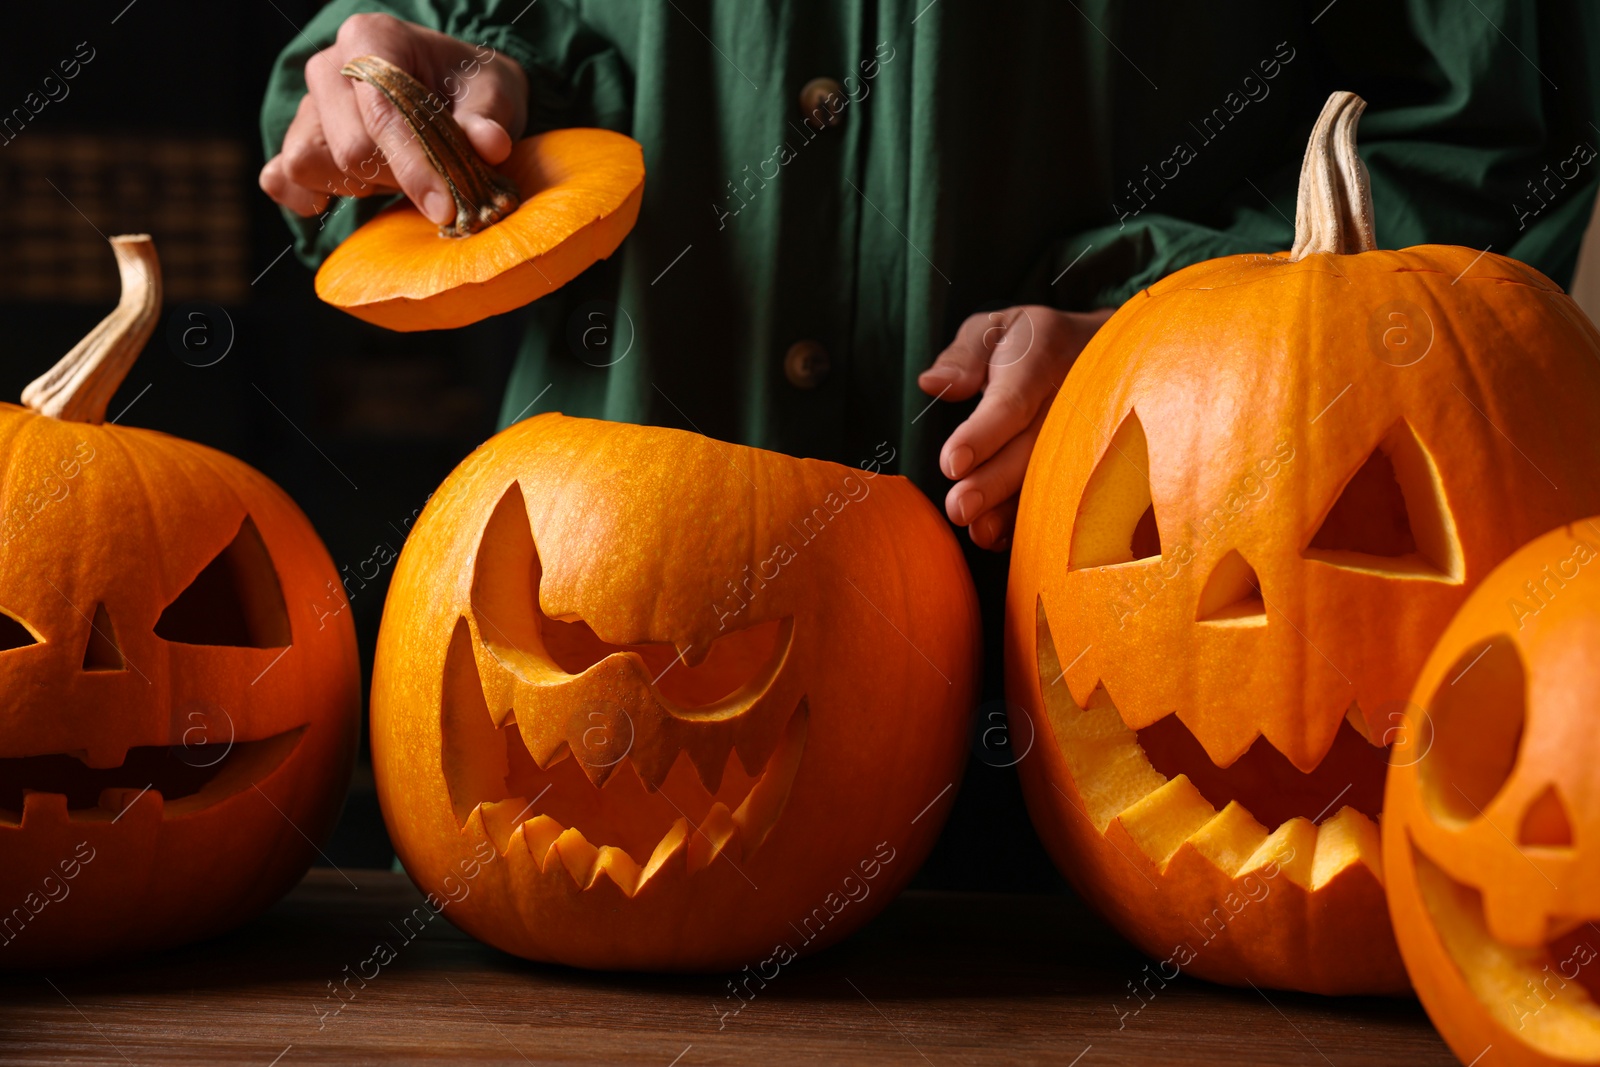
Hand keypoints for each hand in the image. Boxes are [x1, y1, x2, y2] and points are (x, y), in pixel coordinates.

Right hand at [259, 12, 527, 222]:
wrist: (450, 87)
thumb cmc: (469, 87)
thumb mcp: (495, 93)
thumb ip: (488, 118)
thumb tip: (489, 144)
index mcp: (373, 39)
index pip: (381, 114)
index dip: (413, 166)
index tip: (444, 208)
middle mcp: (329, 65)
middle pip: (349, 148)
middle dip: (398, 178)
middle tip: (436, 176)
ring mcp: (308, 103)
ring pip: (311, 164)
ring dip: (363, 186)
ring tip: (400, 173)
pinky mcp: (300, 138)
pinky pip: (283, 178)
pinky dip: (310, 197)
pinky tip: (347, 197)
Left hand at [919, 305, 1114, 550]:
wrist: (1101, 352)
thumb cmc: (1029, 344)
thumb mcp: (995, 327)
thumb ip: (964, 354)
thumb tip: (933, 383)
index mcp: (1043, 357)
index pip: (1012, 402)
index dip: (983, 434)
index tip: (952, 463)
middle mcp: (1073, 397)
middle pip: (1034, 447)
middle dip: (995, 483)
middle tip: (958, 508)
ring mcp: (1089, 431)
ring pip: (1054, 477)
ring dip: (1015, 510)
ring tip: (979, 533)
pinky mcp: (1090, 458)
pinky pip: (1067, 492)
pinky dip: (1033, 519)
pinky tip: (1000, 537)